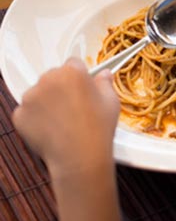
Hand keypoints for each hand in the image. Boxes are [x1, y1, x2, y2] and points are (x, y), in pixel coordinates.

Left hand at [12, 58, 119, 176]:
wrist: (80, 156)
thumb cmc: (98, 128)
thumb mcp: (111, 101)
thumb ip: (105, 83)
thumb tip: (104, 74)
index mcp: (72, 72)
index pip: (74, 64)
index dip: (80, 77)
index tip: (83, 88)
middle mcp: (48, 79)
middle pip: (54, 77)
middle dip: (62, 88)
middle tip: (74, 107)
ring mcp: (31, 97)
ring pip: (39, 94)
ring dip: (47, 102)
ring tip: (63, 121)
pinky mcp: (20, 115)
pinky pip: (28, 112)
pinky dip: (36, 119)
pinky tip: (52, 129)